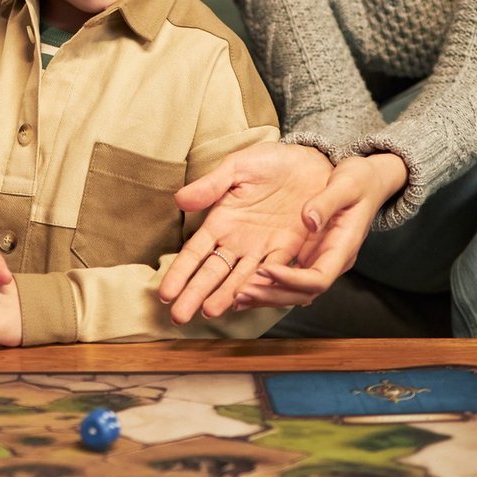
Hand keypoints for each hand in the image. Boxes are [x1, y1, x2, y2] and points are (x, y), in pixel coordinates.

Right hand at [158, 141, 333, 324]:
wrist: (311, 160)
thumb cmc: (271, 162)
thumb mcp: (238, 167)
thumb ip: (211, 185)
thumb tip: (180, 200)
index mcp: (221, 222)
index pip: (195, 253)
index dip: (180, 272)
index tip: (165, 292)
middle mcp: (239, 241)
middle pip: (212, 273)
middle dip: (195, 294)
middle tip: (179, 316)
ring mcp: (263, 248)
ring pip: (240, 277)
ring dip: (225, 295)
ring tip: (210, 311)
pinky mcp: (289, 249)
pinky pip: (274, 270)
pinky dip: (261, 284)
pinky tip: (247, 298)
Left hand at [234, 152, 408, 309]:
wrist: (367, 181)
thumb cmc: (359, 181)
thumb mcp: (346, 184)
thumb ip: (327, 202)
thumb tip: (309, 220)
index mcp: (344, 247)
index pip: (319, 278)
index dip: (291, 280)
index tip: (264, 269)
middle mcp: (332, 260)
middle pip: (303, 293)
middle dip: (272, 295)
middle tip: (240, 293)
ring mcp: (320, 259)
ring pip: (293, 291)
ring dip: (266, 295)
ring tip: (236, 297)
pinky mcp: (308, 254)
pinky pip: (288, 277)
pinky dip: (267, 284)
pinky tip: (242, 286)